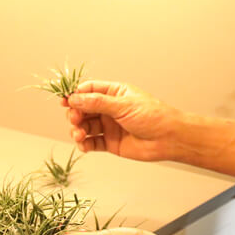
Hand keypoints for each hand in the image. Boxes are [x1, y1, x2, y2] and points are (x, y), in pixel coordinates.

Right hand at [62, 80, 181, 160]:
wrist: (168, 139)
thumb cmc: (153, 116)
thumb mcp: (123, 105)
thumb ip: (97, 103)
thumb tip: (75, 98)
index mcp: (115, 93)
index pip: (89, 90)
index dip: (75, 95)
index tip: (65, 100)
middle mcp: (110, 109)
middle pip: (83, 109)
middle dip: (75, 114)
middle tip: (75, 119)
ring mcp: (109, 126)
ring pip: (85, 126)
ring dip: (78, 130)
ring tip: (80, 134)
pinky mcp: (110, 142)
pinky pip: (92, 142)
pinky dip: (85, 144)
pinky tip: (84, 145)